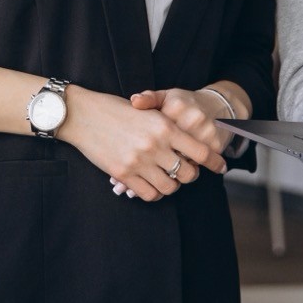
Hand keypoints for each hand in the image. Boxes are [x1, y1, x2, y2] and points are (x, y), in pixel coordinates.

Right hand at [60, 86, 222, 201]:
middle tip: (186, 171)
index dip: (214, 161)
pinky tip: (151, 185)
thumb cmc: (114, 109)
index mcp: (164, 126)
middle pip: (188, 174)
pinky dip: (154, 193)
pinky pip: (149, 194)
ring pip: (170, 187)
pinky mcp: (123, 174)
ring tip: (166, 178)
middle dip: (190, 175)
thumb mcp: (147, 110)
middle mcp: (155, 145)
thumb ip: (168, 128)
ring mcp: (139, 162)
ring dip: (172, 185)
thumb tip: (190, 146)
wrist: (82, 114)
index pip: (201, 150)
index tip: (220, 166)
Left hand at [129, 88, 231, 177]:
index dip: (150, 142)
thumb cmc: (186, 104)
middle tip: (157, 156)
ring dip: (177, 162)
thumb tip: (134, 101)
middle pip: (170, 149)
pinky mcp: (216, 145)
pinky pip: (197, 163)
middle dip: (162, 156)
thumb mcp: (166, 96)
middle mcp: (192, 118)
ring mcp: (206, 132)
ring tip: (172, 158)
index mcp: (176, 107)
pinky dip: (190, 164)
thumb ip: (149, 99)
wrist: (218, 105)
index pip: (157, 133)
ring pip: (184, 160)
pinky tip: (188, 158)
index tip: (146, 145)